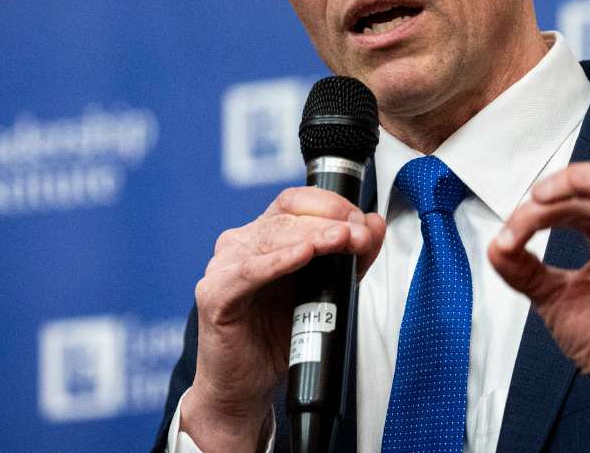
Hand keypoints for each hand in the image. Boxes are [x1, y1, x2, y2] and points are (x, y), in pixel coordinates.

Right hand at [182, 187, 386, 451]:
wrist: (247, 387)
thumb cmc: (279, 338)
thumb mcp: (327, 292)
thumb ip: (350, 257)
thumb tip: (374, 224)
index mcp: (265, 237)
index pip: (296, 201)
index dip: (331, 204)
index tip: (362, 221)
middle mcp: (242, 244)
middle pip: (288, 218)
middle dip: (331, 223)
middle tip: (361, 236)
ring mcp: (224, 267)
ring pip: (271, 238)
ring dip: (313, 237)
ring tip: (342, 240)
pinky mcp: (216, 295)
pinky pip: (247, 271)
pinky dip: (278, 261)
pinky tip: (302, 255)